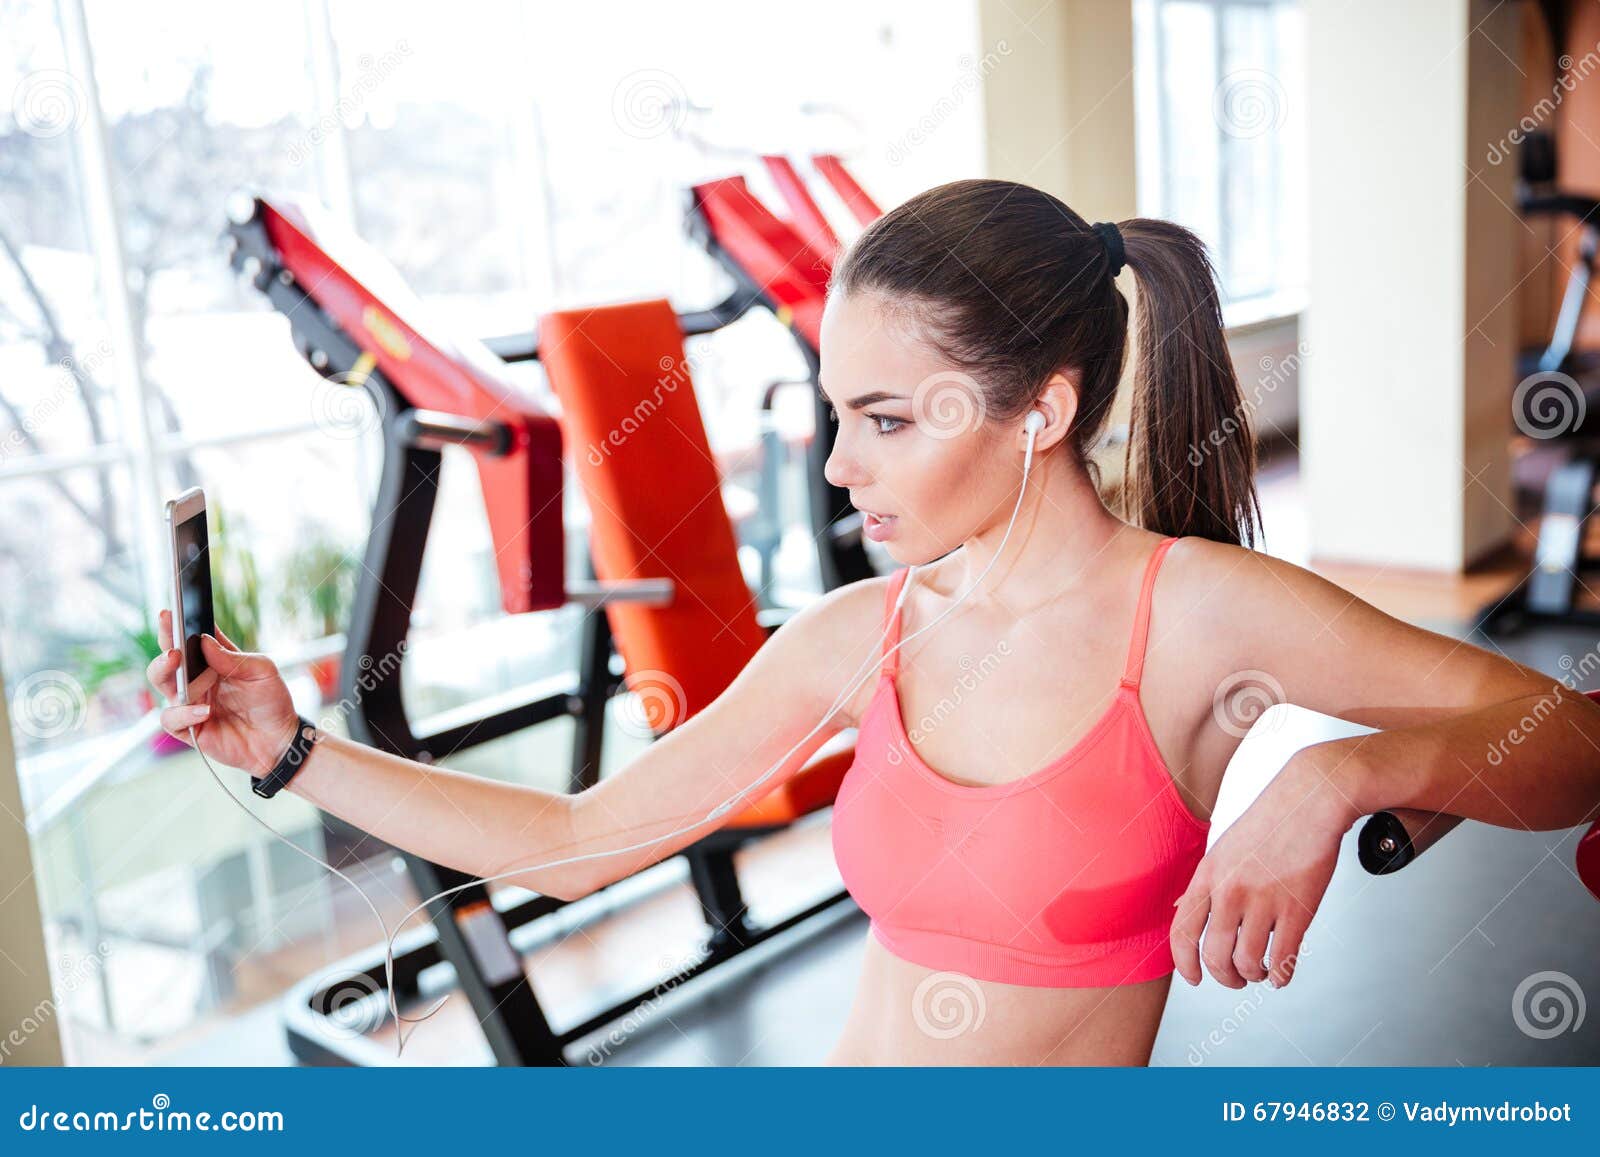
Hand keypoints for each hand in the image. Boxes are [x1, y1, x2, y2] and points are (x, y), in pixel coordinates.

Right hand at [146, 609, 299, 777]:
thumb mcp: (262, 671)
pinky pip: (172, 718)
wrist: (279, 739)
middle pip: (168, 657)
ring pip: (161, 682)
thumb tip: (205, 641)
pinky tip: (205, 711)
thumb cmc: (271, 701)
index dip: (177, 624)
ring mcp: (189, 703)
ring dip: (164, 670)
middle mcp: (196, 679)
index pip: (190, 638)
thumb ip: (234, 658)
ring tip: (176, 659)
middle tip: (172, 637)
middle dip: (164, 643)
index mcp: (213, 661)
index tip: (170, 611)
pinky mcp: (188, 728)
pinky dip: (185, 713)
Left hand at [1170, 744, 1360, 988]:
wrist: (1310, 800)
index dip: (1184, 963)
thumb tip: (1180, 909)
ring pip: (1248, 963)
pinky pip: (1283, 959)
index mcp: (1208, 875)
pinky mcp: (1297, 909)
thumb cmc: (1268, 824)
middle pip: (1214, 955)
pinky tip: (1281, 973)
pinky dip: (1281, 975)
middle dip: (1224, 977)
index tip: (1194, 978)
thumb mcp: (1222, 849)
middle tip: (1234, 979)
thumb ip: (1202, 883)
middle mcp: (1230, 890)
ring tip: (1258, 973)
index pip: (1181, 932)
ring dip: (1252, 976)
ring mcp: (1263, 901)